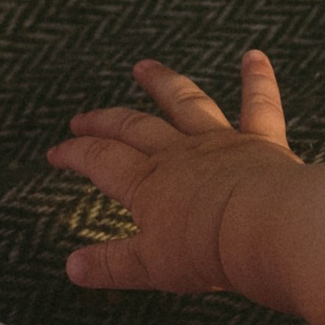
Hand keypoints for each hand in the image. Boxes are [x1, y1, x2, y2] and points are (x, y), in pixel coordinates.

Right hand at [50, 51, 299, 298]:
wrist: (268, 228)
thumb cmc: (211, 251)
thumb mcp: (151, 266)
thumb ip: (112, 264)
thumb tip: (72, 268)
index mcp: (148, 183)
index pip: (100, 161)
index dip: (75, 154)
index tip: (56, 152)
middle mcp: (179, 154)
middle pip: (133, 127)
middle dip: (104, 121)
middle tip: (83, 117)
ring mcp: (220, 142)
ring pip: (185, 103)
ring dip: (163, 83)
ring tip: (144, 67)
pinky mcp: (262, 142)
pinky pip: (259, 103)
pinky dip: (257, 78)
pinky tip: (254, 57)